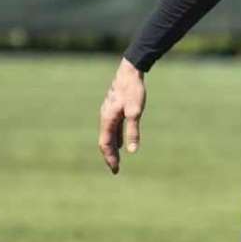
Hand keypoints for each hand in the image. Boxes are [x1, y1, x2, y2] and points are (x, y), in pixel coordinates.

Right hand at [98, 58, 146, 173]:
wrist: (130, 72)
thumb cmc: (133, 91)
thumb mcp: (135, 112)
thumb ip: (133, 131)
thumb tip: (133, 150)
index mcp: (107, 120)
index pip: (106, 144)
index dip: (110, 158)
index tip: (115, 169)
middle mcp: (105, 117)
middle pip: (105, 141)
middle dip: (109, 156)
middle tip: (115, 169)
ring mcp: (108, 113)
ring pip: (108, 134)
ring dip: (112, 148)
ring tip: (117, 160)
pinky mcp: (114, 109)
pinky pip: (112, 128)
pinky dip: (115, 138)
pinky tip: (120, 143)